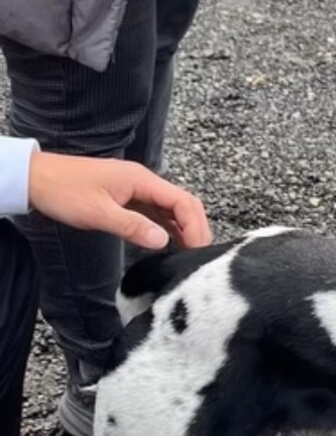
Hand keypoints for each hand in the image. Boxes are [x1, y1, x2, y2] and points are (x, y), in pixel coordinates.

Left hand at [27, 151, 211, 249]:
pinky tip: (171, 245)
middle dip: (197, 229)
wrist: (34, 178)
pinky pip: (158, 213)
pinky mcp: (129, 199)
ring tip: (191, 254)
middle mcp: (145, 182)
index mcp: (142, 180)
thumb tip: (164, 242)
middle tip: (201, 257)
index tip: (199, 251)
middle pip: (184, 204)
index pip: (183, 202)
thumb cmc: (62, 191)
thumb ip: (132, 226)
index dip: (196, 227)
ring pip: (173, 210)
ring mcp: (138, 190)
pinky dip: (169, 228)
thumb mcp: (97, 212)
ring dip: (185, 230)